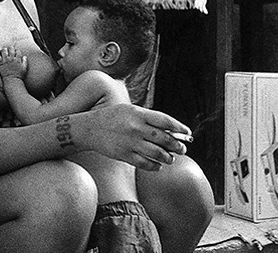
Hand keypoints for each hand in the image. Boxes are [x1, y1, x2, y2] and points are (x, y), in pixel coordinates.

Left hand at [0, 46, 27, 80]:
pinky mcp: (0, 63)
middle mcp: (12, 59)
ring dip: (4, 50)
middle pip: (11, 49)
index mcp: (18, 60)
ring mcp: (5, 60)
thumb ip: (25, 62)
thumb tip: (24, 56)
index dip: (16, 50)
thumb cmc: (19, 76)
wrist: (12, 81)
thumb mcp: (24, 68)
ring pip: (4, 50)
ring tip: (3, 51)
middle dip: (10, 48)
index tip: (15, 51)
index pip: (17, 51)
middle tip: (9, 50)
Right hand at [75, 104, 190, 170]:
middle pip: (164, 139)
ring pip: (158, 153)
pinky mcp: (125, 155)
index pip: (165, 121)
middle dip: (177, 146)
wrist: (90, 128)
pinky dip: (155, 166)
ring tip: (170, 158)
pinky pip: (146, 164)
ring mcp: (130, 142)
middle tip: (182, 149)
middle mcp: (136, 128)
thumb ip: (148, 118)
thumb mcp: (130, 110)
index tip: (188, 133)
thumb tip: (170, 130)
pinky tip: (158, 165)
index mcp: (138, 114)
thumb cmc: (113, 117)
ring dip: (168, 158)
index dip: (179, 128)